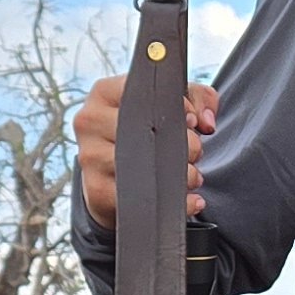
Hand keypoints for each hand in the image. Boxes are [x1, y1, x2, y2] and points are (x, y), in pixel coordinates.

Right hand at [74, 76, 214, 226]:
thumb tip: (205, 121)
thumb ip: (196, 98)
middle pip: (146, 128)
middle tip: (195, 153)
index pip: (146, 92)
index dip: (179, 108)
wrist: (107, 181)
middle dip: (185, 144)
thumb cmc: (139, 136)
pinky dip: (177, 202)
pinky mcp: (96, 190)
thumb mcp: (164, 106)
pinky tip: (190, 199)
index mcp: (104, 93)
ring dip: (182, 175)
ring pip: (145, 165)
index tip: (193, 122)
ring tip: (191, 176)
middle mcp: (90, 121)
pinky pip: (142, 198)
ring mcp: (90, 157)